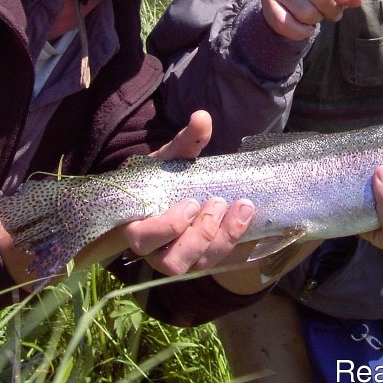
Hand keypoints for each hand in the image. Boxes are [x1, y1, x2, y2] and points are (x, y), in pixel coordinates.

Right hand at [75, 110, 255, 273]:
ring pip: (198, 265)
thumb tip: (203, 116)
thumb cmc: (161, 177)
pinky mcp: (199, 260)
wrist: (170, 194)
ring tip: (239, 209)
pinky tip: (245, 215)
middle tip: (218, 202)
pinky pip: (215, 260)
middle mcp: (154, 251)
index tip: (191, 203)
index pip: (144, 240)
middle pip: (173, 262)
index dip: (168, 227)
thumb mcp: (171, 158)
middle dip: (201, 234)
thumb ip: (185, 141)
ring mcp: (178, 259)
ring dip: (222, 240)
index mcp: (137, 226)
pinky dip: (233, 239)